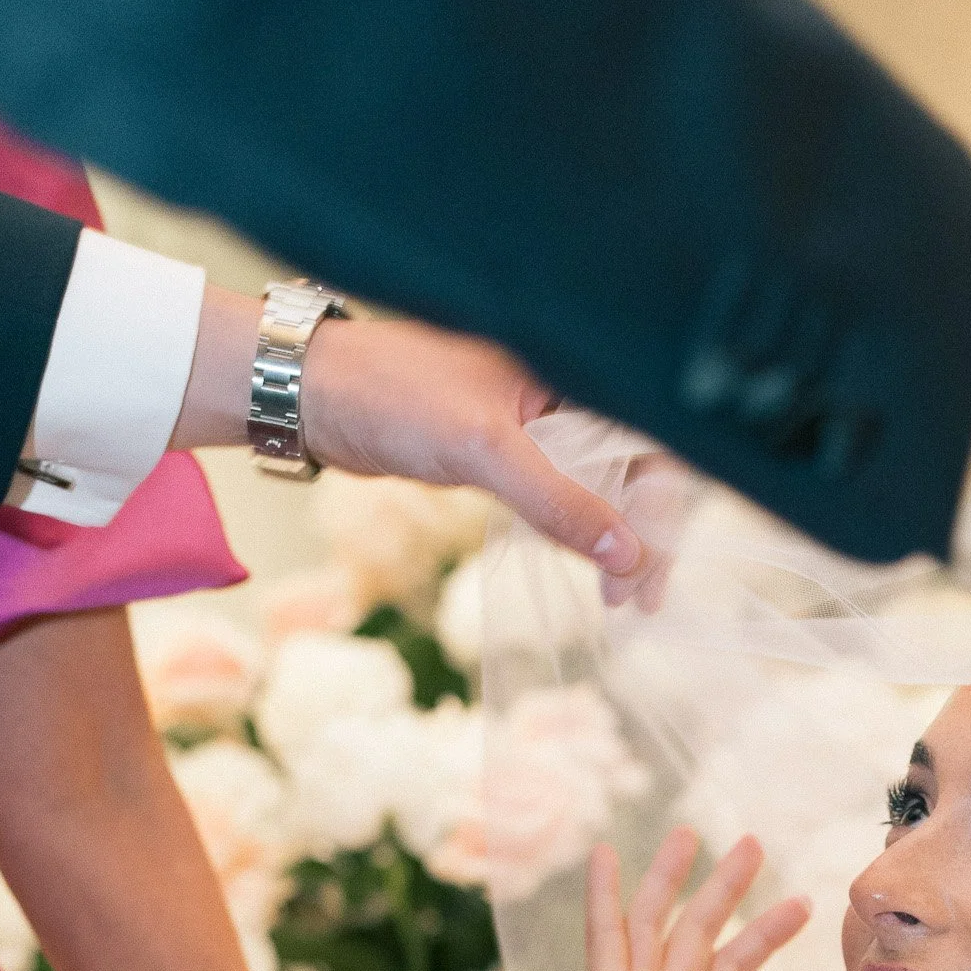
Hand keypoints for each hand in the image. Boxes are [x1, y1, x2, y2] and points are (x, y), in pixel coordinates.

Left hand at [302, 317, 676, 600]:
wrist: (309, 392)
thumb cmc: (391, 396)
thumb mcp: (483, 449)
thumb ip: (558, 500)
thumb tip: (627, 555)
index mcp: (569, 368)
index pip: (649, 438)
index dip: (660, 508)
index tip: (646, 572)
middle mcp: (562, 388)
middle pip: (634, 466)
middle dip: (642, 536)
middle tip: (636, 602)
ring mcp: (535, 419)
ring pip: (601, 484)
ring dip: (613, 541)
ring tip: (616, 599)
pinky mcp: (507, 446)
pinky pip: (564, 489)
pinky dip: (578, 530)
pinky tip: (588, 567)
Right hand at [575, 829, 844, 970]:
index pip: (735, 968)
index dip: (767, 932)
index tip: (805, 904)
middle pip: (699, 935)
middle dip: (726, 888)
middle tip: (754, 844)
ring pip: (656, 924)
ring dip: (672, 877)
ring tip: (694, 831)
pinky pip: (607, 938)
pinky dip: (603, 894)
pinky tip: (607, 852)